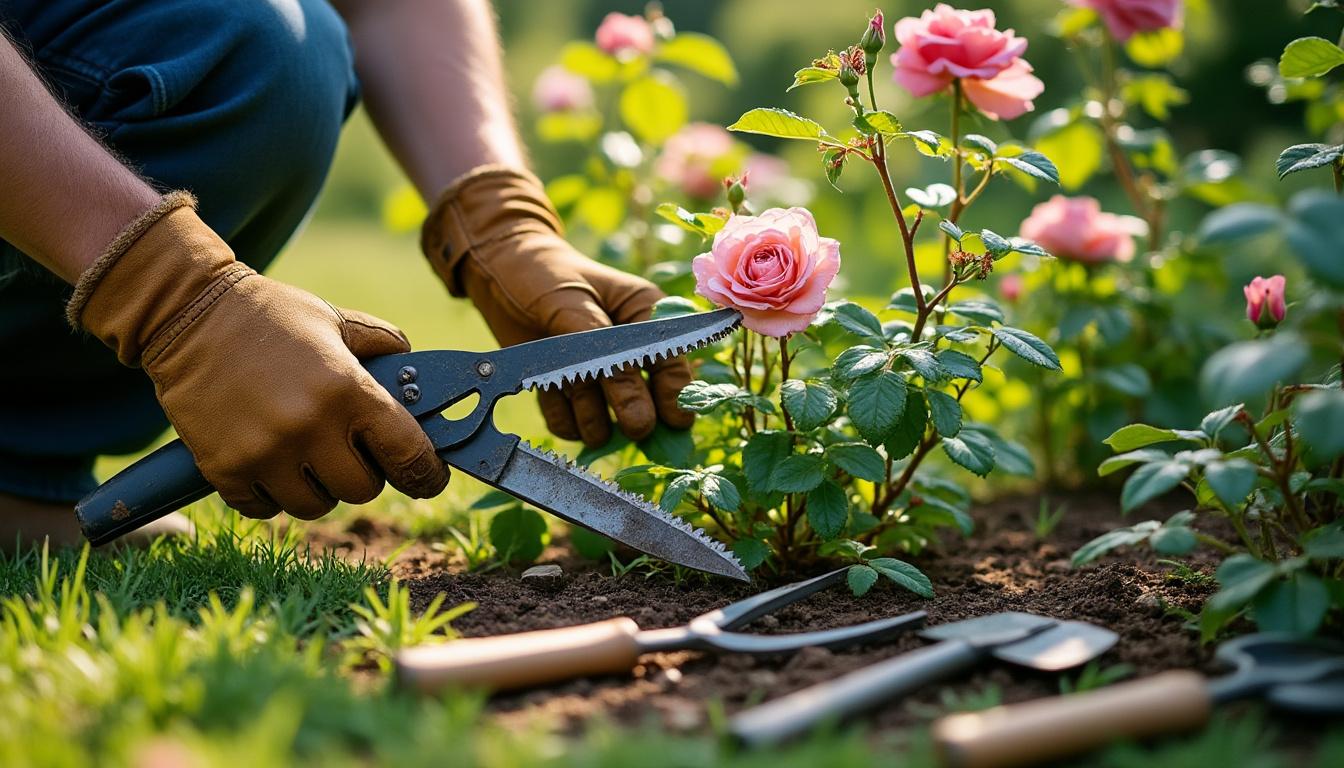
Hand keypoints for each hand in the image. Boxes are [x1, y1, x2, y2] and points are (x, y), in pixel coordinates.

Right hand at [70, 195, 448, 518]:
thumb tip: (418, 376)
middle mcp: (310, 426)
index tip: (426, 480)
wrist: (187, 313)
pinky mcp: (225, 469)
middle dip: (361, 474)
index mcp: (348, 390)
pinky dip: (270, 493)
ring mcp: (266, 452)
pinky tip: (266, 460)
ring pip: (315, 506)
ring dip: (316, 487)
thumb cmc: (271, 316)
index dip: (425, 474)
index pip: (408, 454)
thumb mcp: (336, 320)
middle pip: (362, 490)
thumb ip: (383, 346)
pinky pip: (265, 509)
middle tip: (346, 451)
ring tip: (303, 454)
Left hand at [421, 167, 692, 446]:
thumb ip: (607, 358)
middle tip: (617, 414)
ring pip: (605, 424)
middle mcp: (628, 351)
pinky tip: (546, 389)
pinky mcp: (566, 392)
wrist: (498, 267)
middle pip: (646, 406)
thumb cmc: (543, 273)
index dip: (674, 397)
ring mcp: (597, 377)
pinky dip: (559, 415)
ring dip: (587, 416)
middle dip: (628, 412)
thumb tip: (639, 410)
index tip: (670, 422)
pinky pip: (570, 425)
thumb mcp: (576, 307)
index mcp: (647, 317)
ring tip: (563, 384)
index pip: (674, 367)